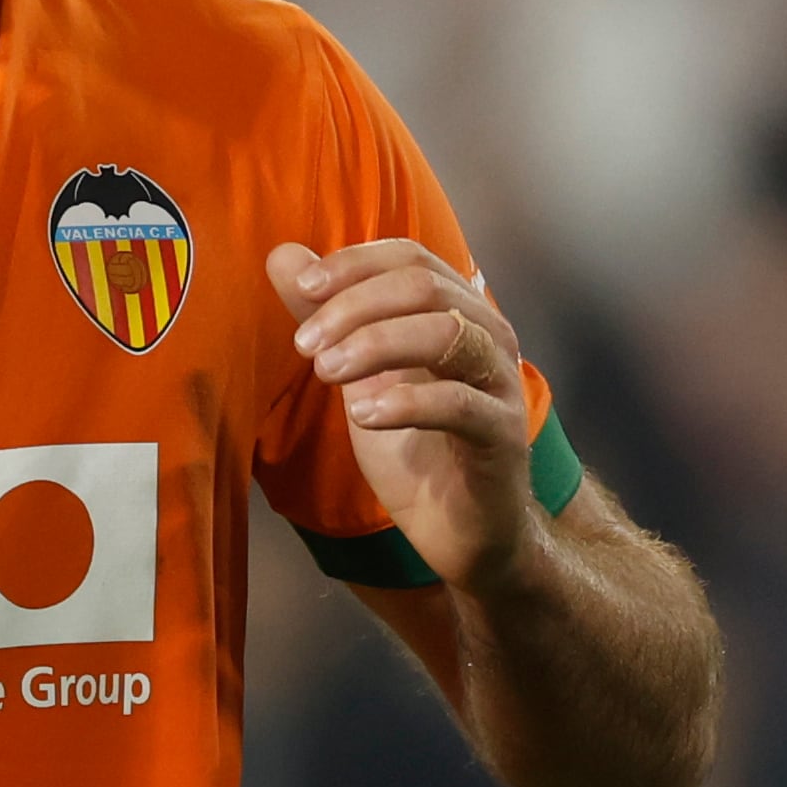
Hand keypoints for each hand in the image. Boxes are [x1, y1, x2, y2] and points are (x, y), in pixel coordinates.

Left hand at [267, 238, 541, 593]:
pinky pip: (459, 404)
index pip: (409, 257)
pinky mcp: (503, 435)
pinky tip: (363, 415)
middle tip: (304, 344)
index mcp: (456, 310)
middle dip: (354, 306)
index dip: (353, 264)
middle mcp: (487, 334)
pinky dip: (405, 402)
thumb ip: (325, 315)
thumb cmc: (414, 447)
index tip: (301, 287)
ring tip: (326, 372)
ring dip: (375, 344)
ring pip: (446, 333)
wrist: (461, 530)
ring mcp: (501, 383)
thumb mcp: (356, 374)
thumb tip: (282, 256)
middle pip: (423, 286)